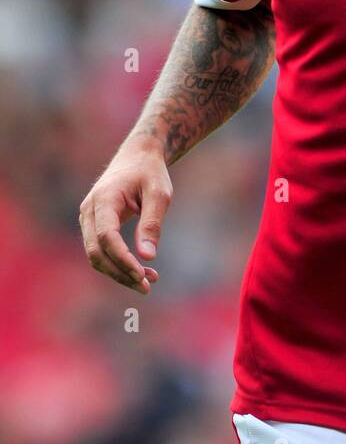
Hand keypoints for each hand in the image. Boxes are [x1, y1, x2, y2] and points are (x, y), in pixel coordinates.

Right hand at [79, 144, 172, 292]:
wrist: (138, 156)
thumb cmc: (150, 173)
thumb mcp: (159, 194)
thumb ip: (152, 224)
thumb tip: (147, 257)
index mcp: (104, 198)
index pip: (107, 237)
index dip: (123, 259)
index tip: (142, 275)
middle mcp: (90, 210)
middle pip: (96, 252)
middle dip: (120, 273)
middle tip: (147, 287)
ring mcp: (88, 218)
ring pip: (96, 255)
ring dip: (119, 272)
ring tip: (149, 281)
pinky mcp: (93, 225)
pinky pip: (100, 250)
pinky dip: (117, 264)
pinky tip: (140, 271)